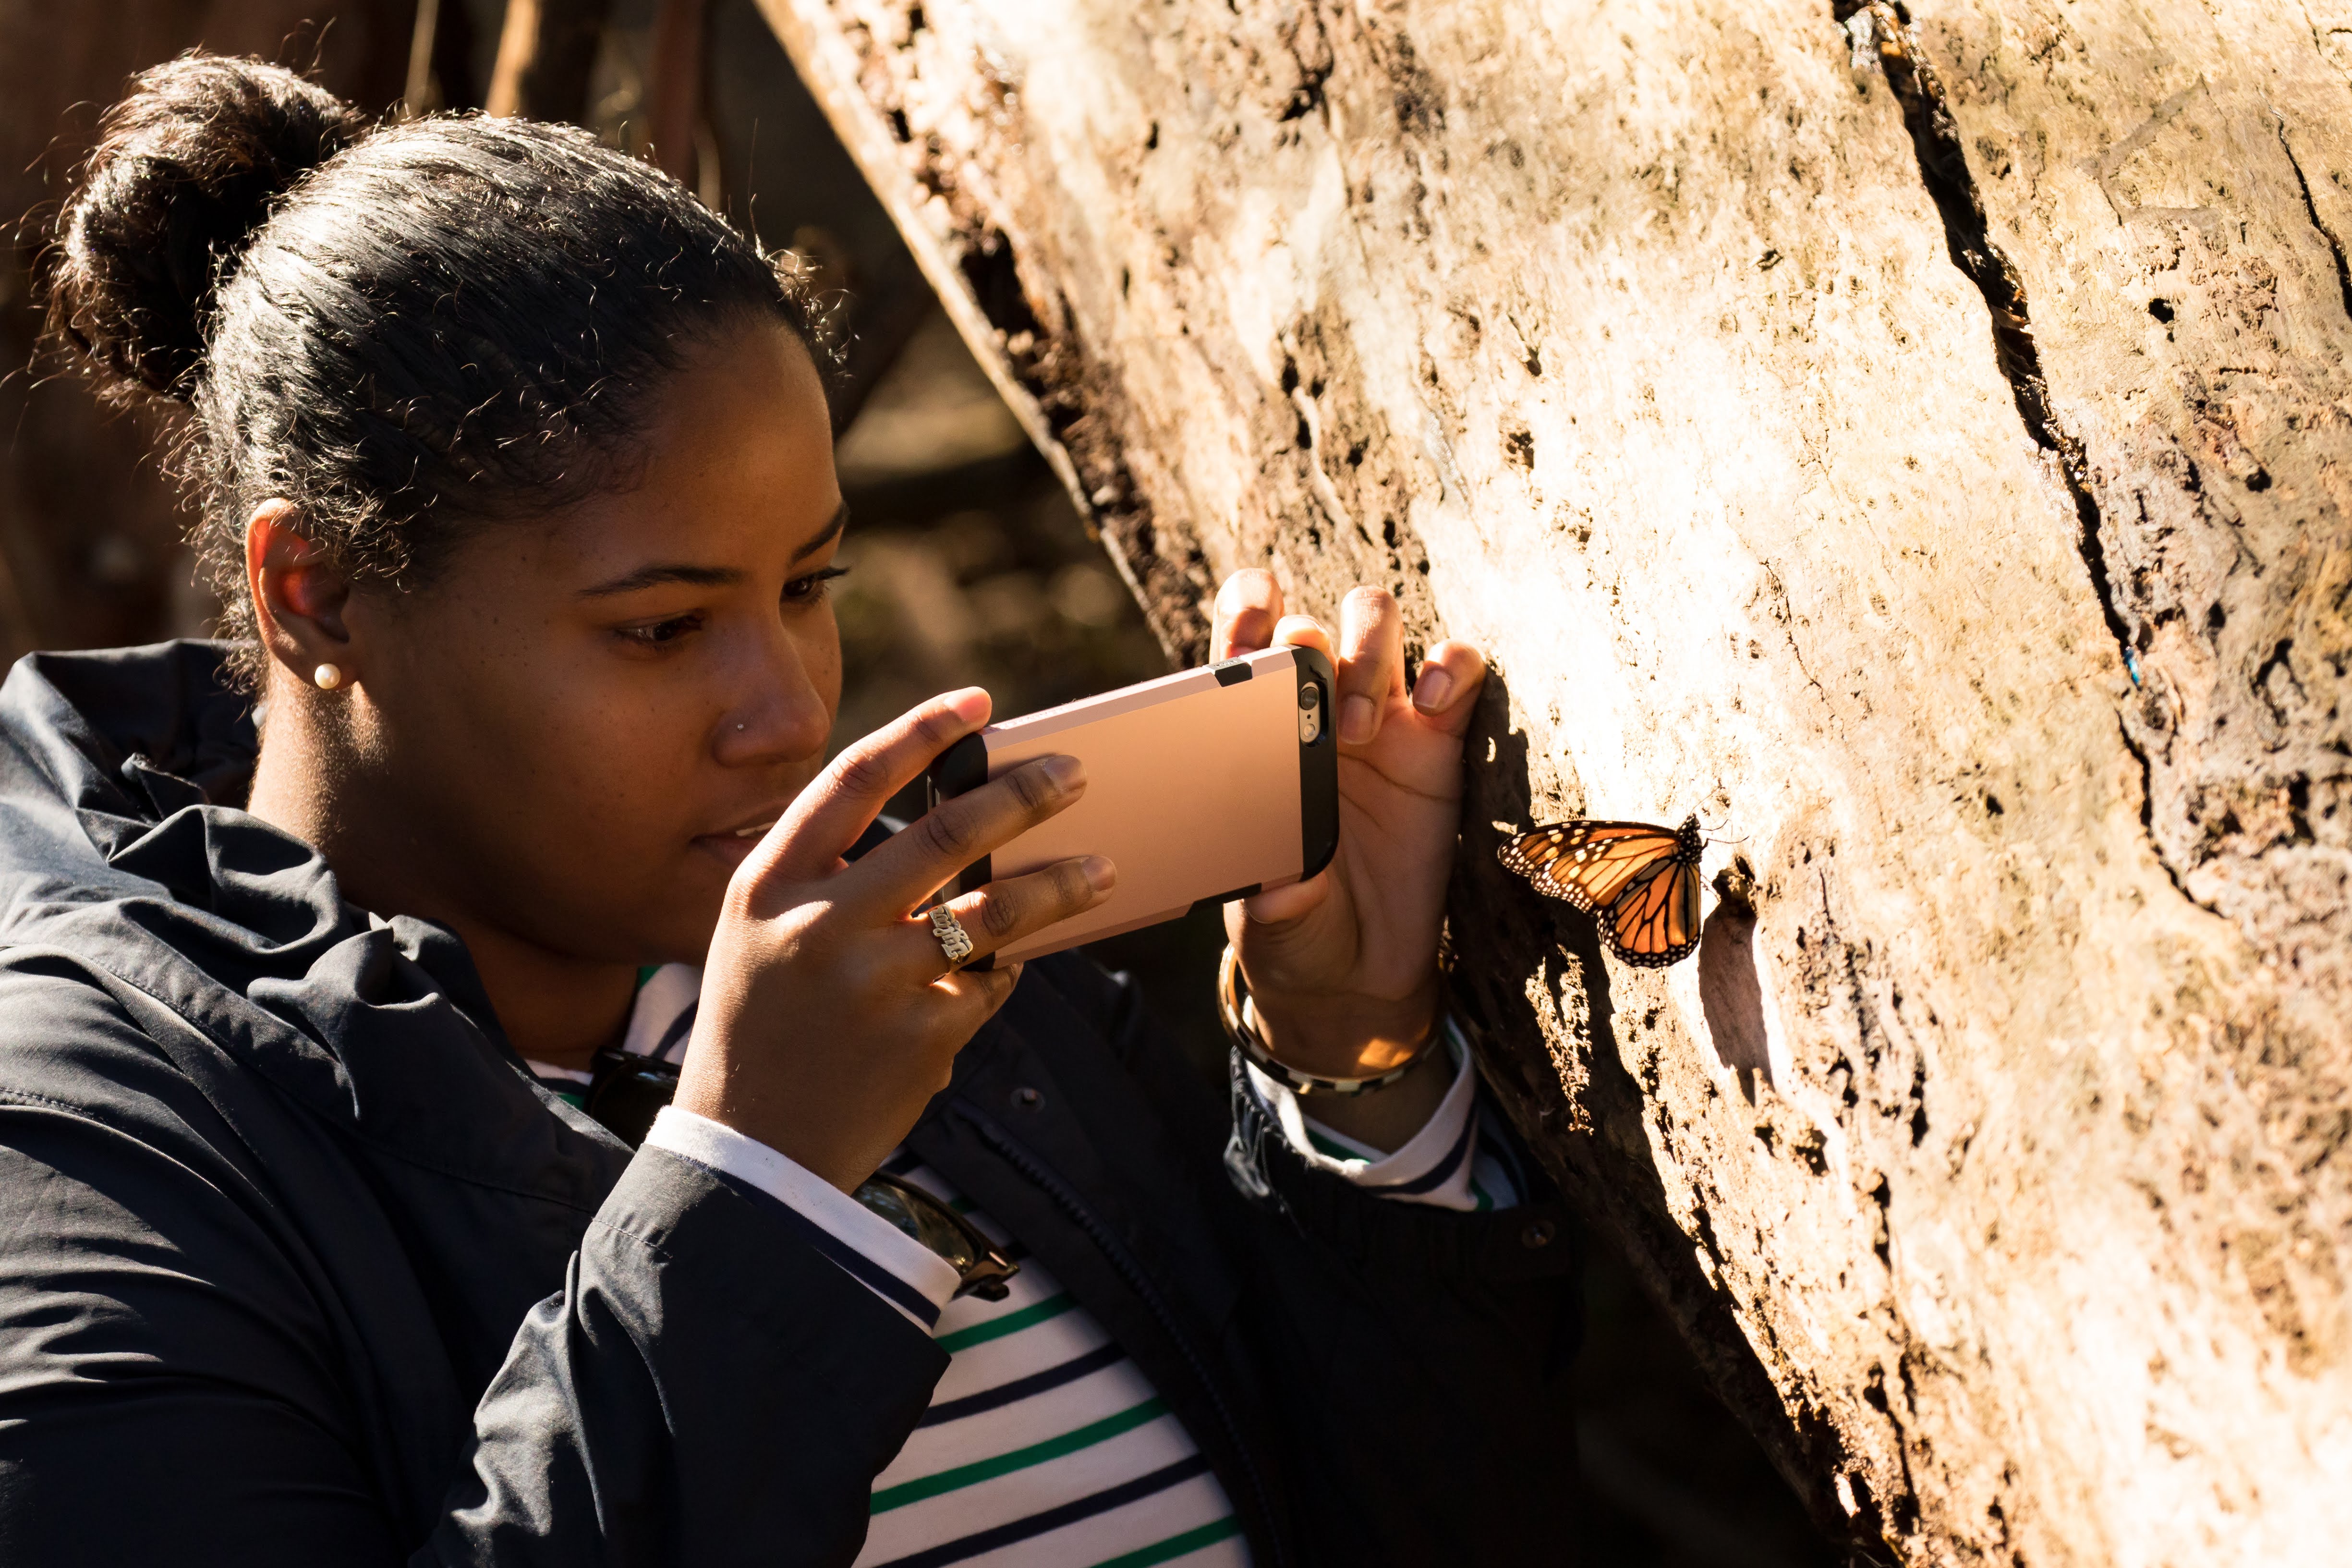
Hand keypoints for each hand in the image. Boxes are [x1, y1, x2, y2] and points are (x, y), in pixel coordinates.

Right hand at [676, 688, 1114, 1190]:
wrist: (752, 1153)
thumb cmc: (763, 1024)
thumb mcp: (763, 933)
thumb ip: (832, 876)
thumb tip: (954, 821)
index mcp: (769, 884)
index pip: (854, 779)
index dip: (920, 729)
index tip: (977, 700)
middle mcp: (819, 926)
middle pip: (946, 835)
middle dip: (1024, 795)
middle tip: (1076, 773)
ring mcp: (873, 985)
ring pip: (994, 911)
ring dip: (1060, 884)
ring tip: (1103, 867)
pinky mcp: (921, 1039)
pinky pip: (990, 984)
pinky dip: (1007, 969)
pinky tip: (1013, 965)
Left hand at [1216, 574, 1485, 1091]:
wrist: (1356, 975)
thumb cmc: (1295, 931)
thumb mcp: (1270, 921)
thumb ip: (1273, 898)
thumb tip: (1282, 885)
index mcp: (1255, 734)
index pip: (1244, 642)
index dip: (1242, 618)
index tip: (1240, 644)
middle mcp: (1316, 712)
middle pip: (1310, 620)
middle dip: (1303, 633)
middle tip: (1304, 683)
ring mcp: (1383, 721)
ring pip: (1376, 627)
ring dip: (1365, 652)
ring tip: (1359, 726)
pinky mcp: (1442, 743)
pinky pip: (1458, 674)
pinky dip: (1451, 668)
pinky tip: (1434, 704)